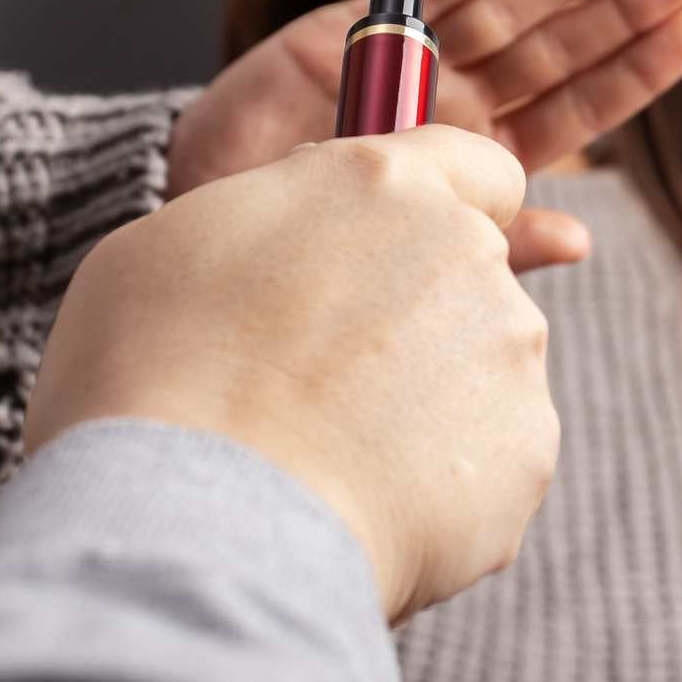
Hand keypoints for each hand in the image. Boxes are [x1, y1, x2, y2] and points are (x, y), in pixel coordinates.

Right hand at [25, 124, 558, 627]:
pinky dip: (439, 485)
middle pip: (469, 275)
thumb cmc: (153, 373)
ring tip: (324, 454)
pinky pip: (488, 461)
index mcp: (377, 181)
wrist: (200, 520)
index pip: (470, 161)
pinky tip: (358, 502)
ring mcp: (507, 351)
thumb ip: (264, 223)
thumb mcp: (171, 246)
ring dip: (424, 404)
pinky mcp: (527, 450)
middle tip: (319, 380)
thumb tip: (285, 246)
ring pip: (479, 371)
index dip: (446, 204)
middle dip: (414, 320)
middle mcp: (463, 250)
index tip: (403, 249)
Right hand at [165, 0, 681, 270]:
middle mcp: (456, 101)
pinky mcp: (351, 31)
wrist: (203, 220)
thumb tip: (584, 238)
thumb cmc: (309, 246)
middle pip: (557, 48)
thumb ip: (497, 240)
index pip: (579, 106)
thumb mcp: (415, 249)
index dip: (638, 66)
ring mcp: (408, 61)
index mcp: (484, 157)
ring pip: (504, 12)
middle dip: (624, 7)